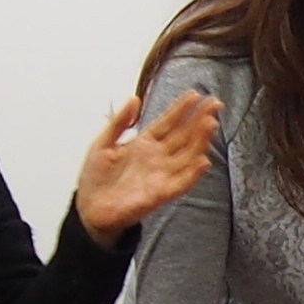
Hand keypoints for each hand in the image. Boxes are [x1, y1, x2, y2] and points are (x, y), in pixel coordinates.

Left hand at [75, 87, 221, 236]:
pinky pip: (182, 182)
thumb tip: (134, 99)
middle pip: (184, 135)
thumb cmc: (95, 179)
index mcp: (144, 143)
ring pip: (188, 155)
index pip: (168, 122)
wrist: (89, 209)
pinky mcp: (161, 193)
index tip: (196, 94)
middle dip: (199, 119)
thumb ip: (119, 122)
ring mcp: (162, 174)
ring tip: (210, 124)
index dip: (181, 108)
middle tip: (215, 103)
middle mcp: (157, 157)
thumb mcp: (102, 143)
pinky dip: (194, 173)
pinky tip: (204, 161)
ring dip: (200, 141)